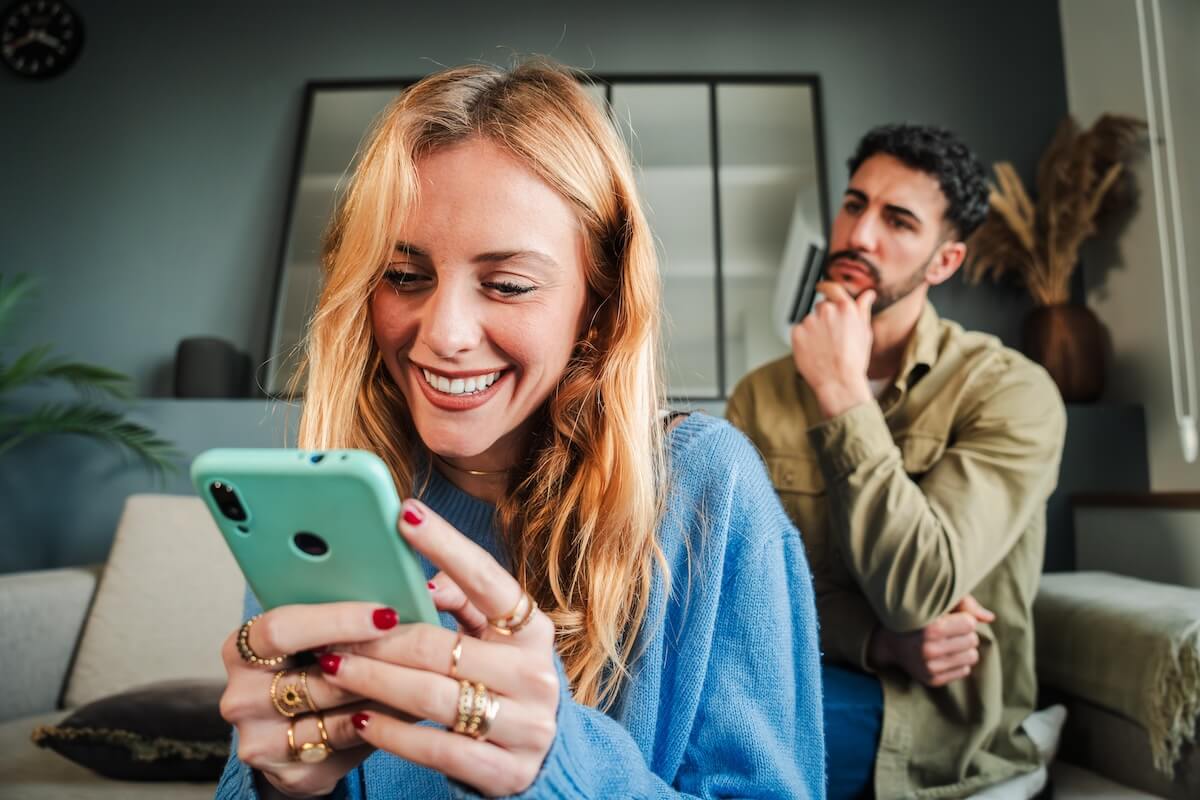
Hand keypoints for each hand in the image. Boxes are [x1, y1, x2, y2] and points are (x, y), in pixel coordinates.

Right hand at [218, 602, 405, 797]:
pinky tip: (408, 703)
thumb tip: (414, 589)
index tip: (386, 613)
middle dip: (373, 661)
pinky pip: (348, 741)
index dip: (337, 620)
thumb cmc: (310, 665)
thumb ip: (346, 610)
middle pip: (314, 677)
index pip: (281, 628)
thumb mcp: (314, 632)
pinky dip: (382, 720)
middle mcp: (242, 696)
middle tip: (418, 647)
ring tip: (423, 672)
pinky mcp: (290, 773)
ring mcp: (261, 740)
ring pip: (337, 713)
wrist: (294, 729)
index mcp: (242, 649)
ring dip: (384, 691)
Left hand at [321, 499, 558, 796]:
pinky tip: (361, 721)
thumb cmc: (505, 685)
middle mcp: (536, 674)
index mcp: (533, 630)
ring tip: (332, 669)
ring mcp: (526, 725)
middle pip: (442, 646)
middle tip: (333, 631)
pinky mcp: (507, 771)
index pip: (488, 579)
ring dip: (374, 682)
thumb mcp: (496, 641)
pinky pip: (437, 748)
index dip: (446, 544)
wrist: (547, 761)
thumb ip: (466, 603)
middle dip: (380, 639)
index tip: (404, 514)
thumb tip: (422, 577)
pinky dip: (393, 733)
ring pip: (433, 696)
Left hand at [791, 281, 875, 418]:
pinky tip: (814, 351)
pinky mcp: (797, 332)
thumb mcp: (865, 332)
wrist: (838, 382)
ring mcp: (810, 321)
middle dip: (824, 318)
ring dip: (814, 329)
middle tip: (831, 337)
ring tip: (824, 348)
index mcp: (845, 308)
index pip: (832, 288)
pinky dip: (804, 339)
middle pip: (821, 306)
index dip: (826, 287)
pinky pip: (799, 331)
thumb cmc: (853, 361)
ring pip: (810, 320)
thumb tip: (868, 294)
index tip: (821, 287)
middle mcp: (826, 310)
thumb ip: (863, 309)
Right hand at [867, 594, 994, 686]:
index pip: (970, 624)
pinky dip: (958, 662)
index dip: (963, 618)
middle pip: (972, 640)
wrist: (889, 642)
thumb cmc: (918, 617)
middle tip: (949, 630)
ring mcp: (930, 667)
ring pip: (972, 657)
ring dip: (964, 648)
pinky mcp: (932, 680)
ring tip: (949, 642)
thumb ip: (965, 604)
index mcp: (930, 628)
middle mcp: (929, 650)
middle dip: (964, 633)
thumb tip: (991, 618)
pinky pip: (964, 671)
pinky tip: (945, 655)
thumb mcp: (936, 603)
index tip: (952, 617)